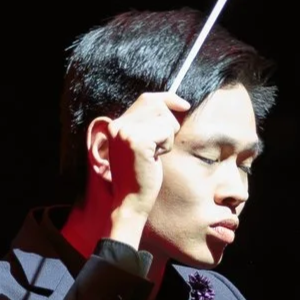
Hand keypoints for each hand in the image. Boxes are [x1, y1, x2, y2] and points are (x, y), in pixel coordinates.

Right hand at [98, 90, 190, 234]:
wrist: (131, 200)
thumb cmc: (141, 175)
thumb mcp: (141, 144)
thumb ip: (148, 124)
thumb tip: (175, 103)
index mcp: (115, 124)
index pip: (146, 98)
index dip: (167, 98)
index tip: (184, 104)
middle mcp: (117, 125)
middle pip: (158, 105)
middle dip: (169, 123)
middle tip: (160, 146)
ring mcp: (126, 132)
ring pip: (165, 120)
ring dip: (167, 138)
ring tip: (154, 155)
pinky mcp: (137, 142)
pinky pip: (166, 133)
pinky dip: (167, 146)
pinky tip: (154, 159)